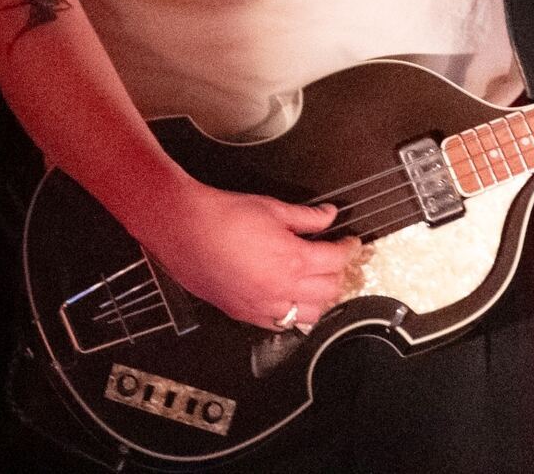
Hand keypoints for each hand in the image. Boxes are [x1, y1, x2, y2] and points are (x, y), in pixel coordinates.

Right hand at [131, 179, 360, 332]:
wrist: (184, 229)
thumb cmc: (223, 216)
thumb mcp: (273, 208)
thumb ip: (307, 217)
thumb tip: (329, 216)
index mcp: (293, 260)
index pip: (337, 261)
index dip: (349, 249)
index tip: (350, 243)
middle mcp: (280, 289)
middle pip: (329, 290)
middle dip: (339, 273)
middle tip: (336, 259)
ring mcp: (262, 306)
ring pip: (309, 315)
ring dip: (320, 299)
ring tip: (318, 282)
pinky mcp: (243, 314)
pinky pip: (281, 324)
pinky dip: (293, 314)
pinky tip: (292, 300)